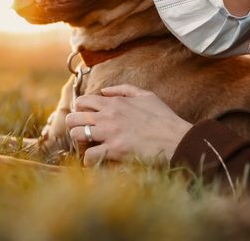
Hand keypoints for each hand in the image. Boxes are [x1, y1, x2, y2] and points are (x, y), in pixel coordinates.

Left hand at [65, 84, 192, 165]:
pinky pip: (89, 155)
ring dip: (79, 142)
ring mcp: (110, 133)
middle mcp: (108, 115)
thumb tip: (104, 90)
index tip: (86, 118)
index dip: (80, 110)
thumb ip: (124, 89)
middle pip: (73, 117)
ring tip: (87, 146)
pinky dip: (88, 160)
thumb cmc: (164, 118)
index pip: (83, 101)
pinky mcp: (114, 150)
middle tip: (83, 133)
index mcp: (114, 102)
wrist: (176, 138)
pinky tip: (94, 161)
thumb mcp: (146, 95)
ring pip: (76, 134)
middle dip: (75, 125)